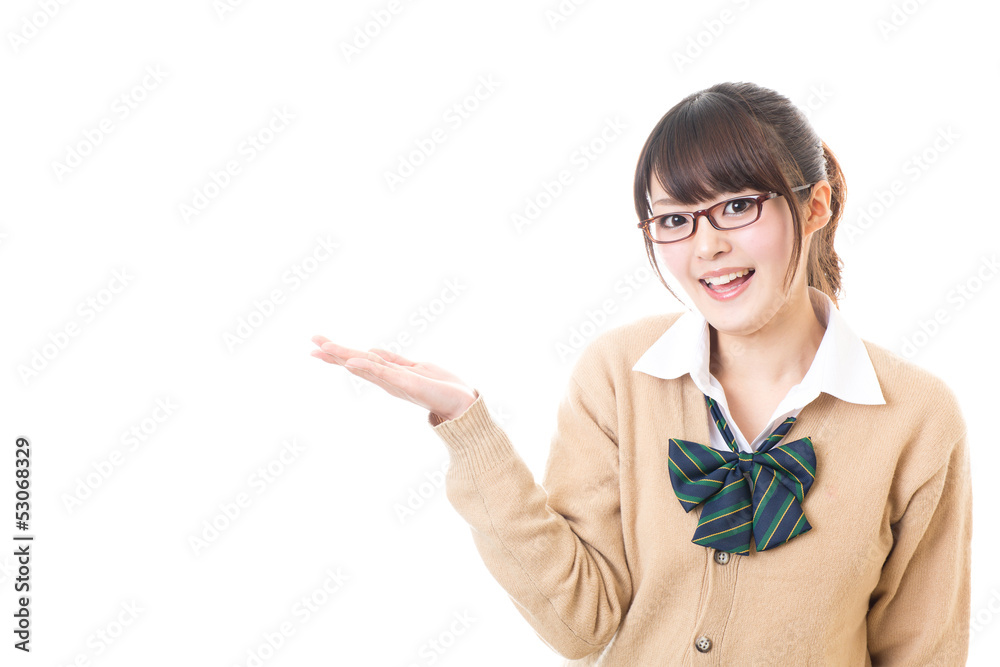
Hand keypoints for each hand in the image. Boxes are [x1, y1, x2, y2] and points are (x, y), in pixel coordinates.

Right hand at [309, 336, 478, 422]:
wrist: (464, 405)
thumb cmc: (442, 387)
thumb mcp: (413, 368)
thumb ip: (392, 361)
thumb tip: (371, 350)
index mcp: (389, 374)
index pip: (360, 360)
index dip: (339, 353)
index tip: (318, 344)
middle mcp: (388, 379)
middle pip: (356, 363)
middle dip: (335, 354)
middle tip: (311, 344)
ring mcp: (396, 381)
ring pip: (365, 365)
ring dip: (344, 356)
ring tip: (323, 348)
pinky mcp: (407, 383)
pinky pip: (383, 372)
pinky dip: (367, 367)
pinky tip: (351, 361)